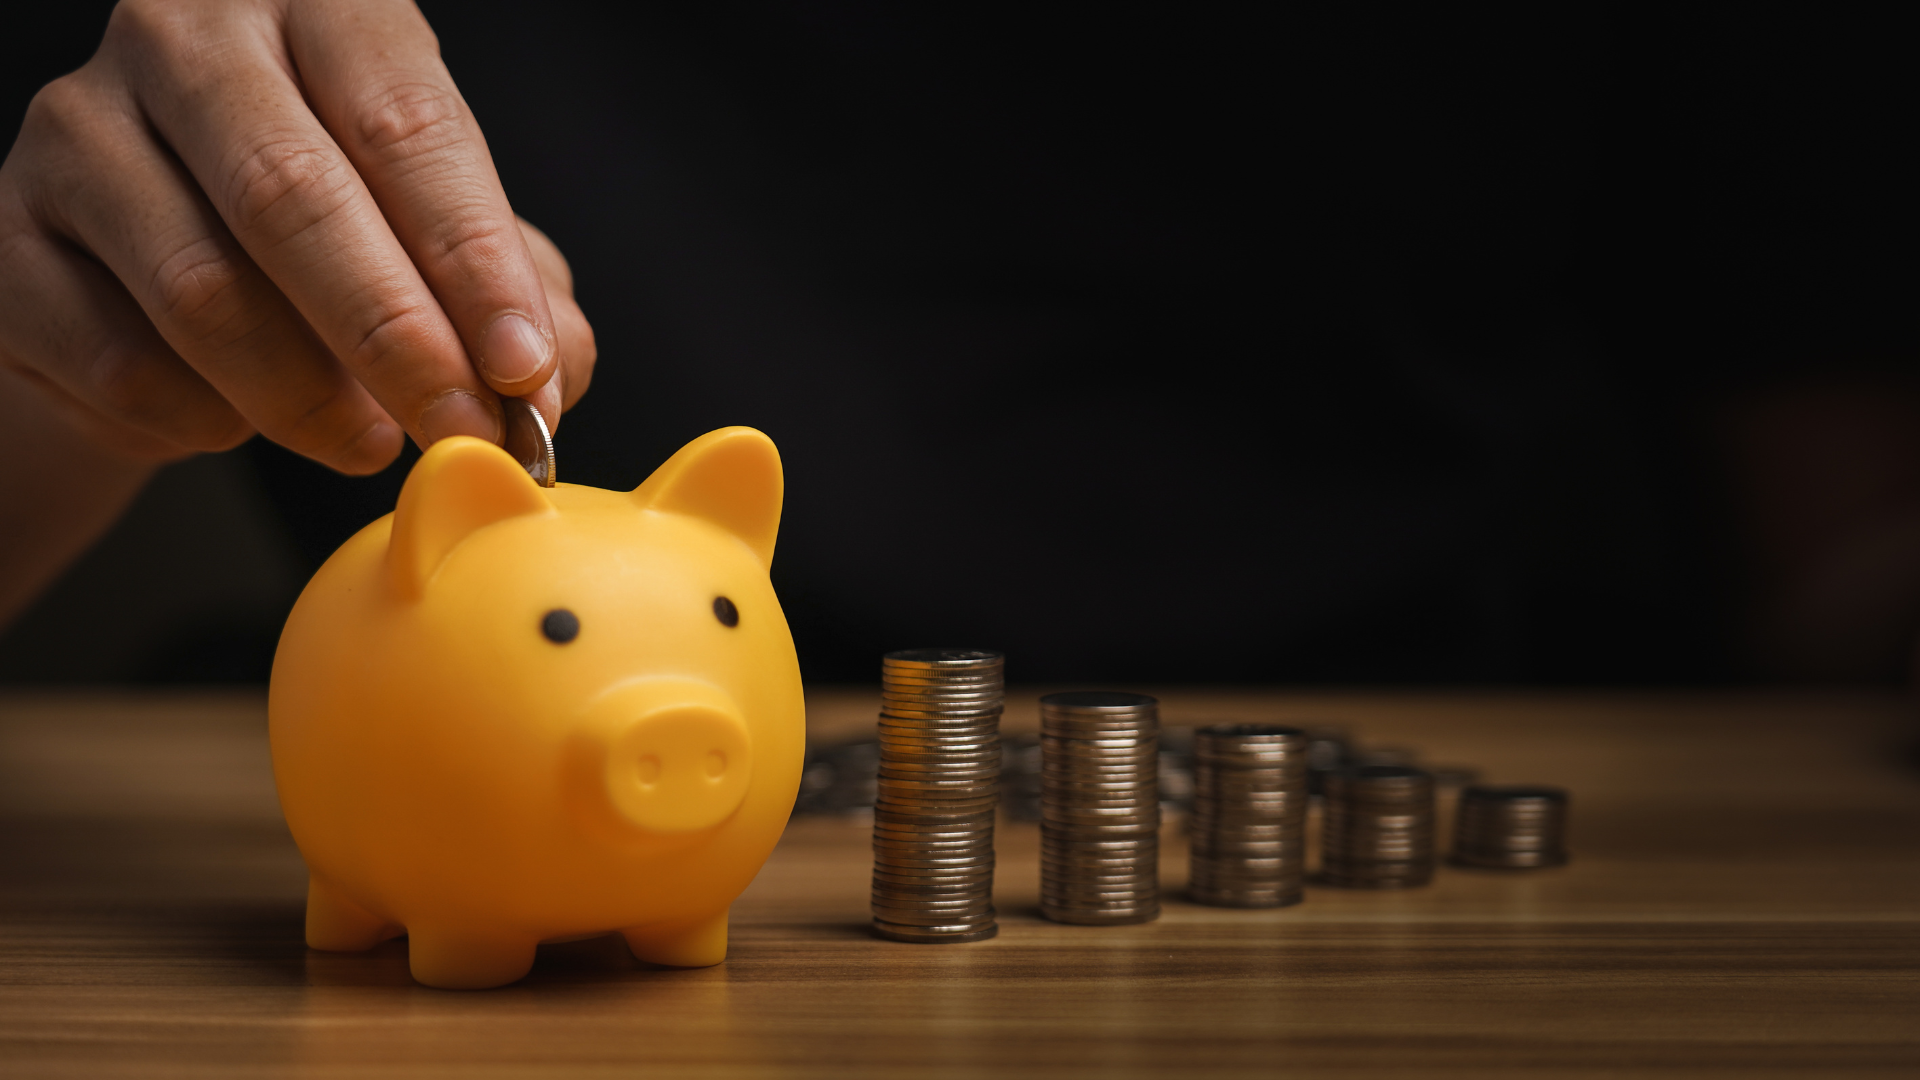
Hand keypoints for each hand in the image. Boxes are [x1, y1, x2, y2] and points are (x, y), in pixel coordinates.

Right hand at [0, 0, 595, 473]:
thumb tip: (552, 372)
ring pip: (204, 289)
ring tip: (368, 442)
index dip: (473, 260)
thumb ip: (517, 293)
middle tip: (461, 429)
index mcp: (318, 12)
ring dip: (307, 396)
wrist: (151, 281)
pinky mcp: (8, 238)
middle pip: (294, 196)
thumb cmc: (331, 242)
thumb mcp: (445, 244)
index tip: (524, 370)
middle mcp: (185, 41)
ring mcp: (80, 131)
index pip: (407, 124)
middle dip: (398, 338)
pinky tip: (238, 420)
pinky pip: (122, 360)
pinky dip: (205, 420)